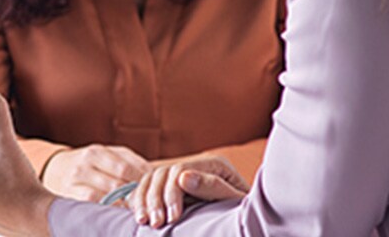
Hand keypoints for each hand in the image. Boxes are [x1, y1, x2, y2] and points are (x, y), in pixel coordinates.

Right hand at [42, 144, 148, 201]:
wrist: (55, 169)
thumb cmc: (90, 165)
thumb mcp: (107, 157)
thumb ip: (129, 163)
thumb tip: (156, 174)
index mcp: (100, 150)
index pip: (127, 166)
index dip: (143, 180)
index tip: (155, 191)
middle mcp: (88, 160)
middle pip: (120, 178)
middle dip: (137, 193)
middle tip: (150, 205)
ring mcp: (78, 175)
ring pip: (109, 190)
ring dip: (126, 201)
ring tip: (138, 210)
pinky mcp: (70, 190)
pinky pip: (94, 200)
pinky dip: (109, 206)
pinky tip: (118, 212)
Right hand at [125, 154, 247, 227]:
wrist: (249, 222)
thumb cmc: (244, 212)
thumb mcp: (234, 200)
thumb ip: (212, 187)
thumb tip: (184, 176)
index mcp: (212, 164)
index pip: (179, 171)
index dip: (171, 194)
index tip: (171, 218)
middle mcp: (195, 165)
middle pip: (162, 174)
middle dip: (155, 200)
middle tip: (156, 224)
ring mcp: (182, 175)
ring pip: (151, 180)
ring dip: (144, 202)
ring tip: (145, 222)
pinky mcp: (173, 188)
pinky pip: (148, 188)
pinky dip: (139, 201)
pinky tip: (140, 215)